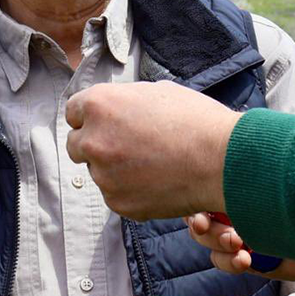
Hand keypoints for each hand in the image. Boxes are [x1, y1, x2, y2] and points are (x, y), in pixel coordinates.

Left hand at [65, 81, 240, 220]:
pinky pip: (116, 194)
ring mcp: (103, 175)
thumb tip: (117, 109)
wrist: (221, 160)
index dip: (90, 117)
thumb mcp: (157, 92)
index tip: (103, 123)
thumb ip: (126, 101)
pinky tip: (157, 181)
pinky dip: (130, 190)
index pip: (73, 111)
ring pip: (98, 172)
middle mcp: (94, 139)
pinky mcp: (118, 202)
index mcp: (100, 104)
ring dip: (115, 169)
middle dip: (95, 144)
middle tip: (126, 146)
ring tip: (153, 163)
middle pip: (76, 144)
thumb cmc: (196, 121)